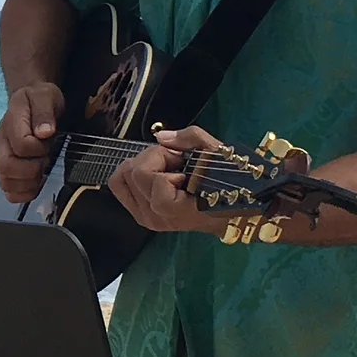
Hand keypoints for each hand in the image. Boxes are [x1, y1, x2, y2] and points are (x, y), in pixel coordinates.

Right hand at [0, 82, 65, 203]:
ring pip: (6, 182)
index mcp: (11, 123)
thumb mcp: (46, 96)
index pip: (21, 145)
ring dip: (28, 184)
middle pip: (6, 167)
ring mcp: (3, 157)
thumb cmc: (40, 99)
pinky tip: (36, 184)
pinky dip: (23, 194)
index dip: (38, 149)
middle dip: (31, 169)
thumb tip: (45, 132)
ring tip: (41, 173)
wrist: (31, 100)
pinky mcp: (8, 169)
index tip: (48, 142)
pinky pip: (9, 190)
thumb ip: (45, 112)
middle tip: (45, 160)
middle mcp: (3, 143)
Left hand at [108, 126, 228, 234]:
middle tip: (176, 162)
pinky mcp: (141, 216)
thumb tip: (161, 137)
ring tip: (168, 169)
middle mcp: (154, 216)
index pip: (143, 173)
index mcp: (171, 207)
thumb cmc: (229, 184)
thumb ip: (190, 138)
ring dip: (143, 166)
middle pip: (130, 172)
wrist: (234, 210)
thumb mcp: (216, 153)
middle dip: (152, 158)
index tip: (182, 160)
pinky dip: (135, 175)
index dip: (161, 157)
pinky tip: (158, 176)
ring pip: (121, 179)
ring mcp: (146, 219)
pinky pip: (121, 188)